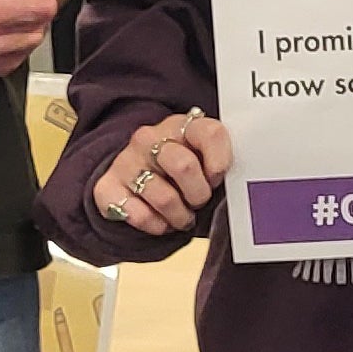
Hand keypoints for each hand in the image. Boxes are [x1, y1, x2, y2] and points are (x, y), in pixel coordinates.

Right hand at [89, 110, 228, 236]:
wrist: (134, 173)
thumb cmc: (180, 169)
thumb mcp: (202, 157)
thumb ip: (220, 161)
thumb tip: (245, 182)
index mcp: (182, 125)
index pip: (211, 133)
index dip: (220, 163)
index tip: (217, 178)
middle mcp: (149, 138)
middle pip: (184, 166)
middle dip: (199, 194)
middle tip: (198, 201)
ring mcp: (126, 161)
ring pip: (164, 197)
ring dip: (180, 216)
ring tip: (182, 216)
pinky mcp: (107, 186)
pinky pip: (138, 215)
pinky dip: (156, 226)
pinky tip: (161, 221)